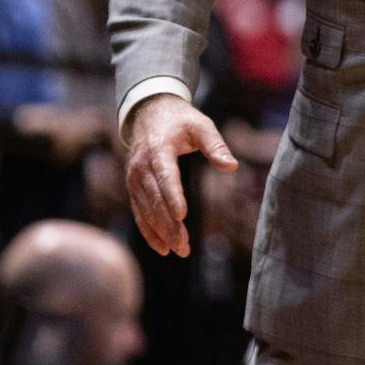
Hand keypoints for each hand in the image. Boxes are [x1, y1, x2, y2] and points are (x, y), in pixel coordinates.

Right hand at [123, 93, 236, 256]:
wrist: (148, 114)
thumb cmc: (181, 121)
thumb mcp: (201, 125)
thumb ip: (216, 145)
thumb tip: (231, 165)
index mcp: (158, 149)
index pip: (165, 176)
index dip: (173, 196)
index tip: (182, 216)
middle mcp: (141, 166)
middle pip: (155, 199)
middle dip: (168, 224)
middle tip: (184, 246)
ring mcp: (134, 177)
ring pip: (145, 209)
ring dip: (160, 232)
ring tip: (179, 250)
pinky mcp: (133, 186)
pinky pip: (138, 211)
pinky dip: (148, 230)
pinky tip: (162, 247)